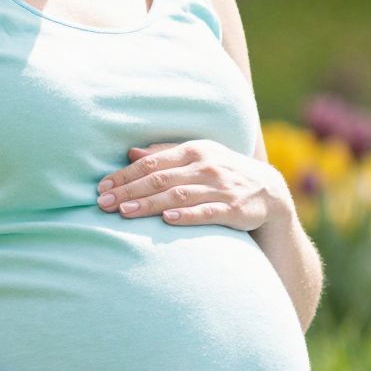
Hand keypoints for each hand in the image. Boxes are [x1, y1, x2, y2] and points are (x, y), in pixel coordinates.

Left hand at [96, 140, 291, 231]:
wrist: (268, 189)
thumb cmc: (223, 171)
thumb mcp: (197, 156)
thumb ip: (165, 155)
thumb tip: (131, 153)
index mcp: (194, 150)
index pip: (153, 162)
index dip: (125, 175)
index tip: (102, 187)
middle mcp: (206, 166)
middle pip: (160, 179)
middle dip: (129, 191)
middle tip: (103, 203)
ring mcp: (220, 188)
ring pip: (179, 196)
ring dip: (150, 204)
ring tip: (124, 212)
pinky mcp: (234, 209)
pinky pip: (207, 213)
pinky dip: (187, 216)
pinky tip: (168, 220)